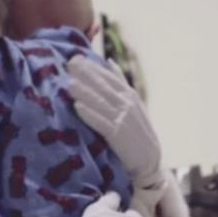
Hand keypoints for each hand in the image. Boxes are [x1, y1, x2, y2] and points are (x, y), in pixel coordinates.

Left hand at [67, 56, 163, 188]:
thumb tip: (109, 61)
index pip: (108, 76)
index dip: (92, 66)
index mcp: (129, 94)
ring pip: (100, 102)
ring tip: (68, 83)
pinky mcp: (118, 135)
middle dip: (86, 74)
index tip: (75, 57)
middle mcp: (127, 104)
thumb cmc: (136, 129)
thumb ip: (119, 82)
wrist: (148, 159)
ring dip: (84, 92)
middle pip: (103, 86)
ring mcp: (123, 119)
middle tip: (69, 63)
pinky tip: (77, 107)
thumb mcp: (132, 102)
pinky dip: (90, 114)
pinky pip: (101, 122)